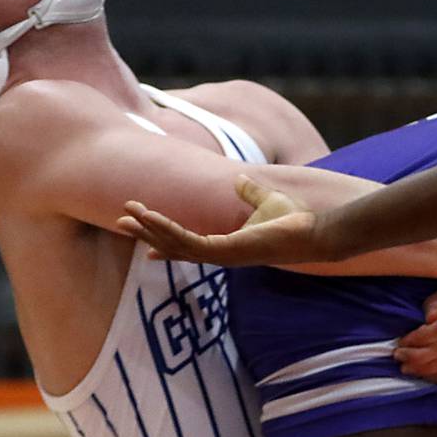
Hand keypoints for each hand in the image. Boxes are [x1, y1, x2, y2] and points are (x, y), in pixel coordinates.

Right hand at [117, 176, 329, 265]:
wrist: (316, 231)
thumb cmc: (297, 221)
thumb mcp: (266, 200)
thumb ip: (250, 192)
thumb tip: (239, 180)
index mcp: (228, 246)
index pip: (189, 246)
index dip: (166, 243)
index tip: (145, 248)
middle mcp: (222, 254)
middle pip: (175, 246)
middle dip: (147, 234)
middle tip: (120, 223)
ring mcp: (223, 256)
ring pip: (175, 245)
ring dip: (150, 229)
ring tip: (125, 217)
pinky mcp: (227, 252)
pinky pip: (189, 241)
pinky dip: (168, 230)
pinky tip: (150, 218)